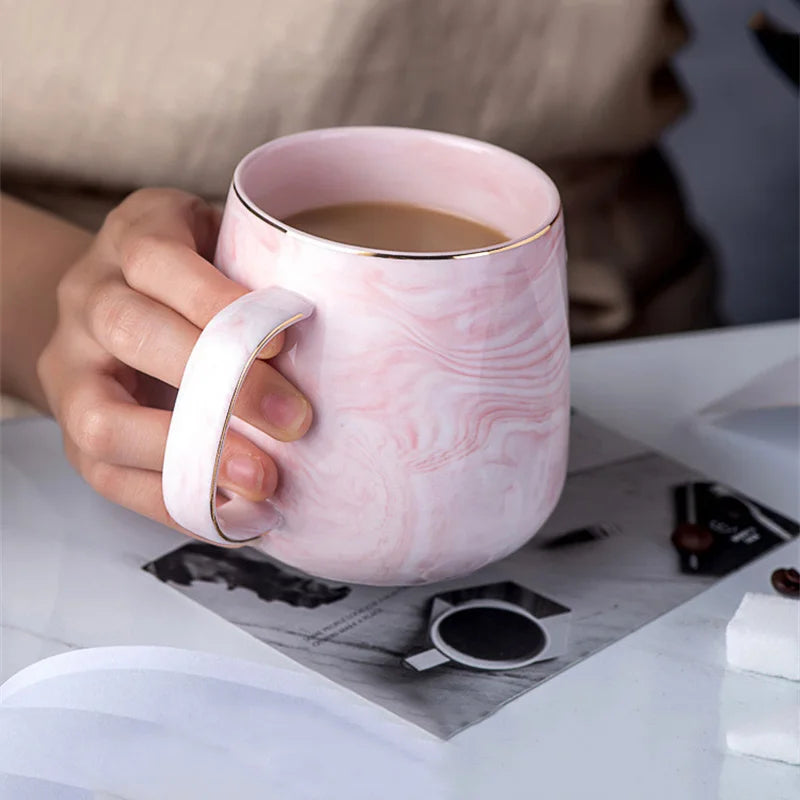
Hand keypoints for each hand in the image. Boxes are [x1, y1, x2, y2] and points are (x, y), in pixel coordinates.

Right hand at [37, 188, 311, 536]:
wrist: (111, 300)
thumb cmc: (193, 273)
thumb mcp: (223, 241)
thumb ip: (262, 268)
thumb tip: (349, 324)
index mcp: (133, 236)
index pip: (158, 259)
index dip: (216, 301)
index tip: (283, 343)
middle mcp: (88, 297)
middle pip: (134, 333)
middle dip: (221, 384)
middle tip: (296, 422)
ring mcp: (70, 366)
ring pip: (102, 418)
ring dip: (190, 456)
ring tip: (263, 481)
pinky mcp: (71, 427)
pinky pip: (108, 475)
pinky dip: (173, 501)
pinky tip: (233, 512)